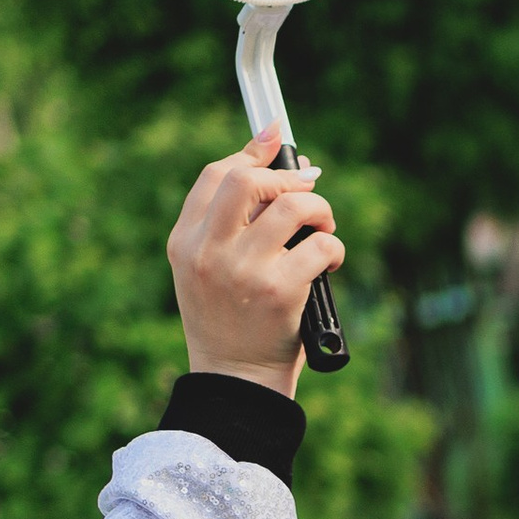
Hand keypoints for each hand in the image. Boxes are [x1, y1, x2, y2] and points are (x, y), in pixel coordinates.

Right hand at [166, 131, 343, 398]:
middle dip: (288, 178)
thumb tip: (276, 158)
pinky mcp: (278, 290)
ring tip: (322, 231)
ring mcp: (242, 270)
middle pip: (248, 180)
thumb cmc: (231, 321)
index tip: (275, 137)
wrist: (236, 380)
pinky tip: (328, 265)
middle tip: (309, 193)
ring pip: (293, 206)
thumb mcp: (208, 270)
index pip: (214, 176)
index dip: (251, 152)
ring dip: (320, 212)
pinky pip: (320, 245)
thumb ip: (228, 223)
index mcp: (184, 243)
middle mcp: (207, 252)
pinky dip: (334, 249)